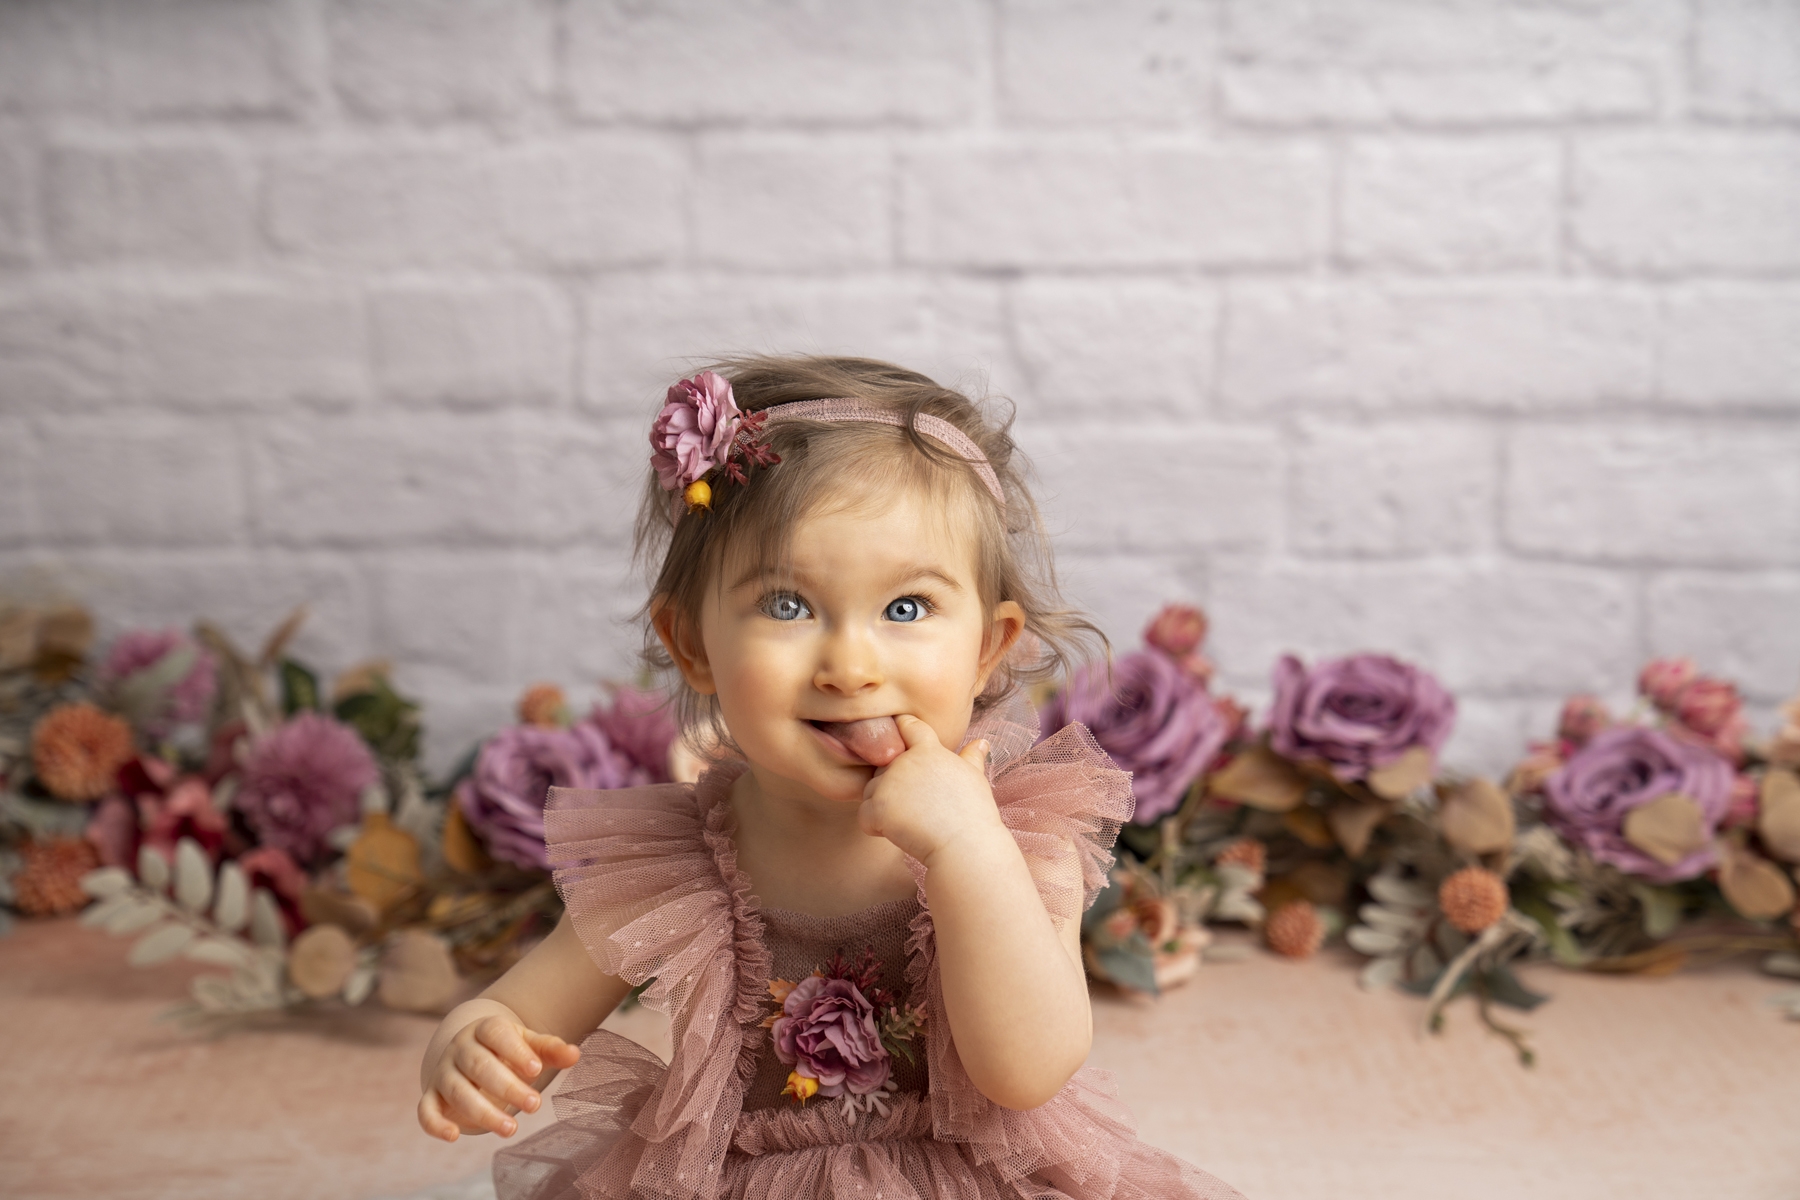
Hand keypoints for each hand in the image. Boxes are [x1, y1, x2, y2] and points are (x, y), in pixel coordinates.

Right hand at [417, 1014, 580, 1141]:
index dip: (515, 1051)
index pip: (497, 1034)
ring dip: (482, 1112)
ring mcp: (443, 1072)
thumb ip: (549, 1049)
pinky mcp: (432, 1096)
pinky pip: (426, 1110)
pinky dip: (435, 1124)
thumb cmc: (506, 1050)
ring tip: (511, 1129)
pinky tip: (453, 1136)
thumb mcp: (528, 1045)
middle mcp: (460, 1048)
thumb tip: (576, 1054)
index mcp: (485, 1029)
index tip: (537, 1070)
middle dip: (507, 1087)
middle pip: (479, 1065)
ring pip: (458, 1090)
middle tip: (535, 1105)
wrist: (468, 1052)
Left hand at [859, 714, 1004, 863]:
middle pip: (884, 767)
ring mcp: (889, 783)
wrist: (966, 846)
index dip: (902, 733)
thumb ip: (971, 758)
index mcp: (928, 750)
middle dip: (894, 787)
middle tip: (919, 807)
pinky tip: (900, 833)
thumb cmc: (974, 814)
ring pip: (871, 791)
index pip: (907, 726)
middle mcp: (904, 760)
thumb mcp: (975, 779)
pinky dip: (876, 828)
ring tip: (913, 821)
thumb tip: (981, 743)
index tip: (904, 747)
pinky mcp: (878, 807)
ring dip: (884, 808)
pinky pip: (865, 816)